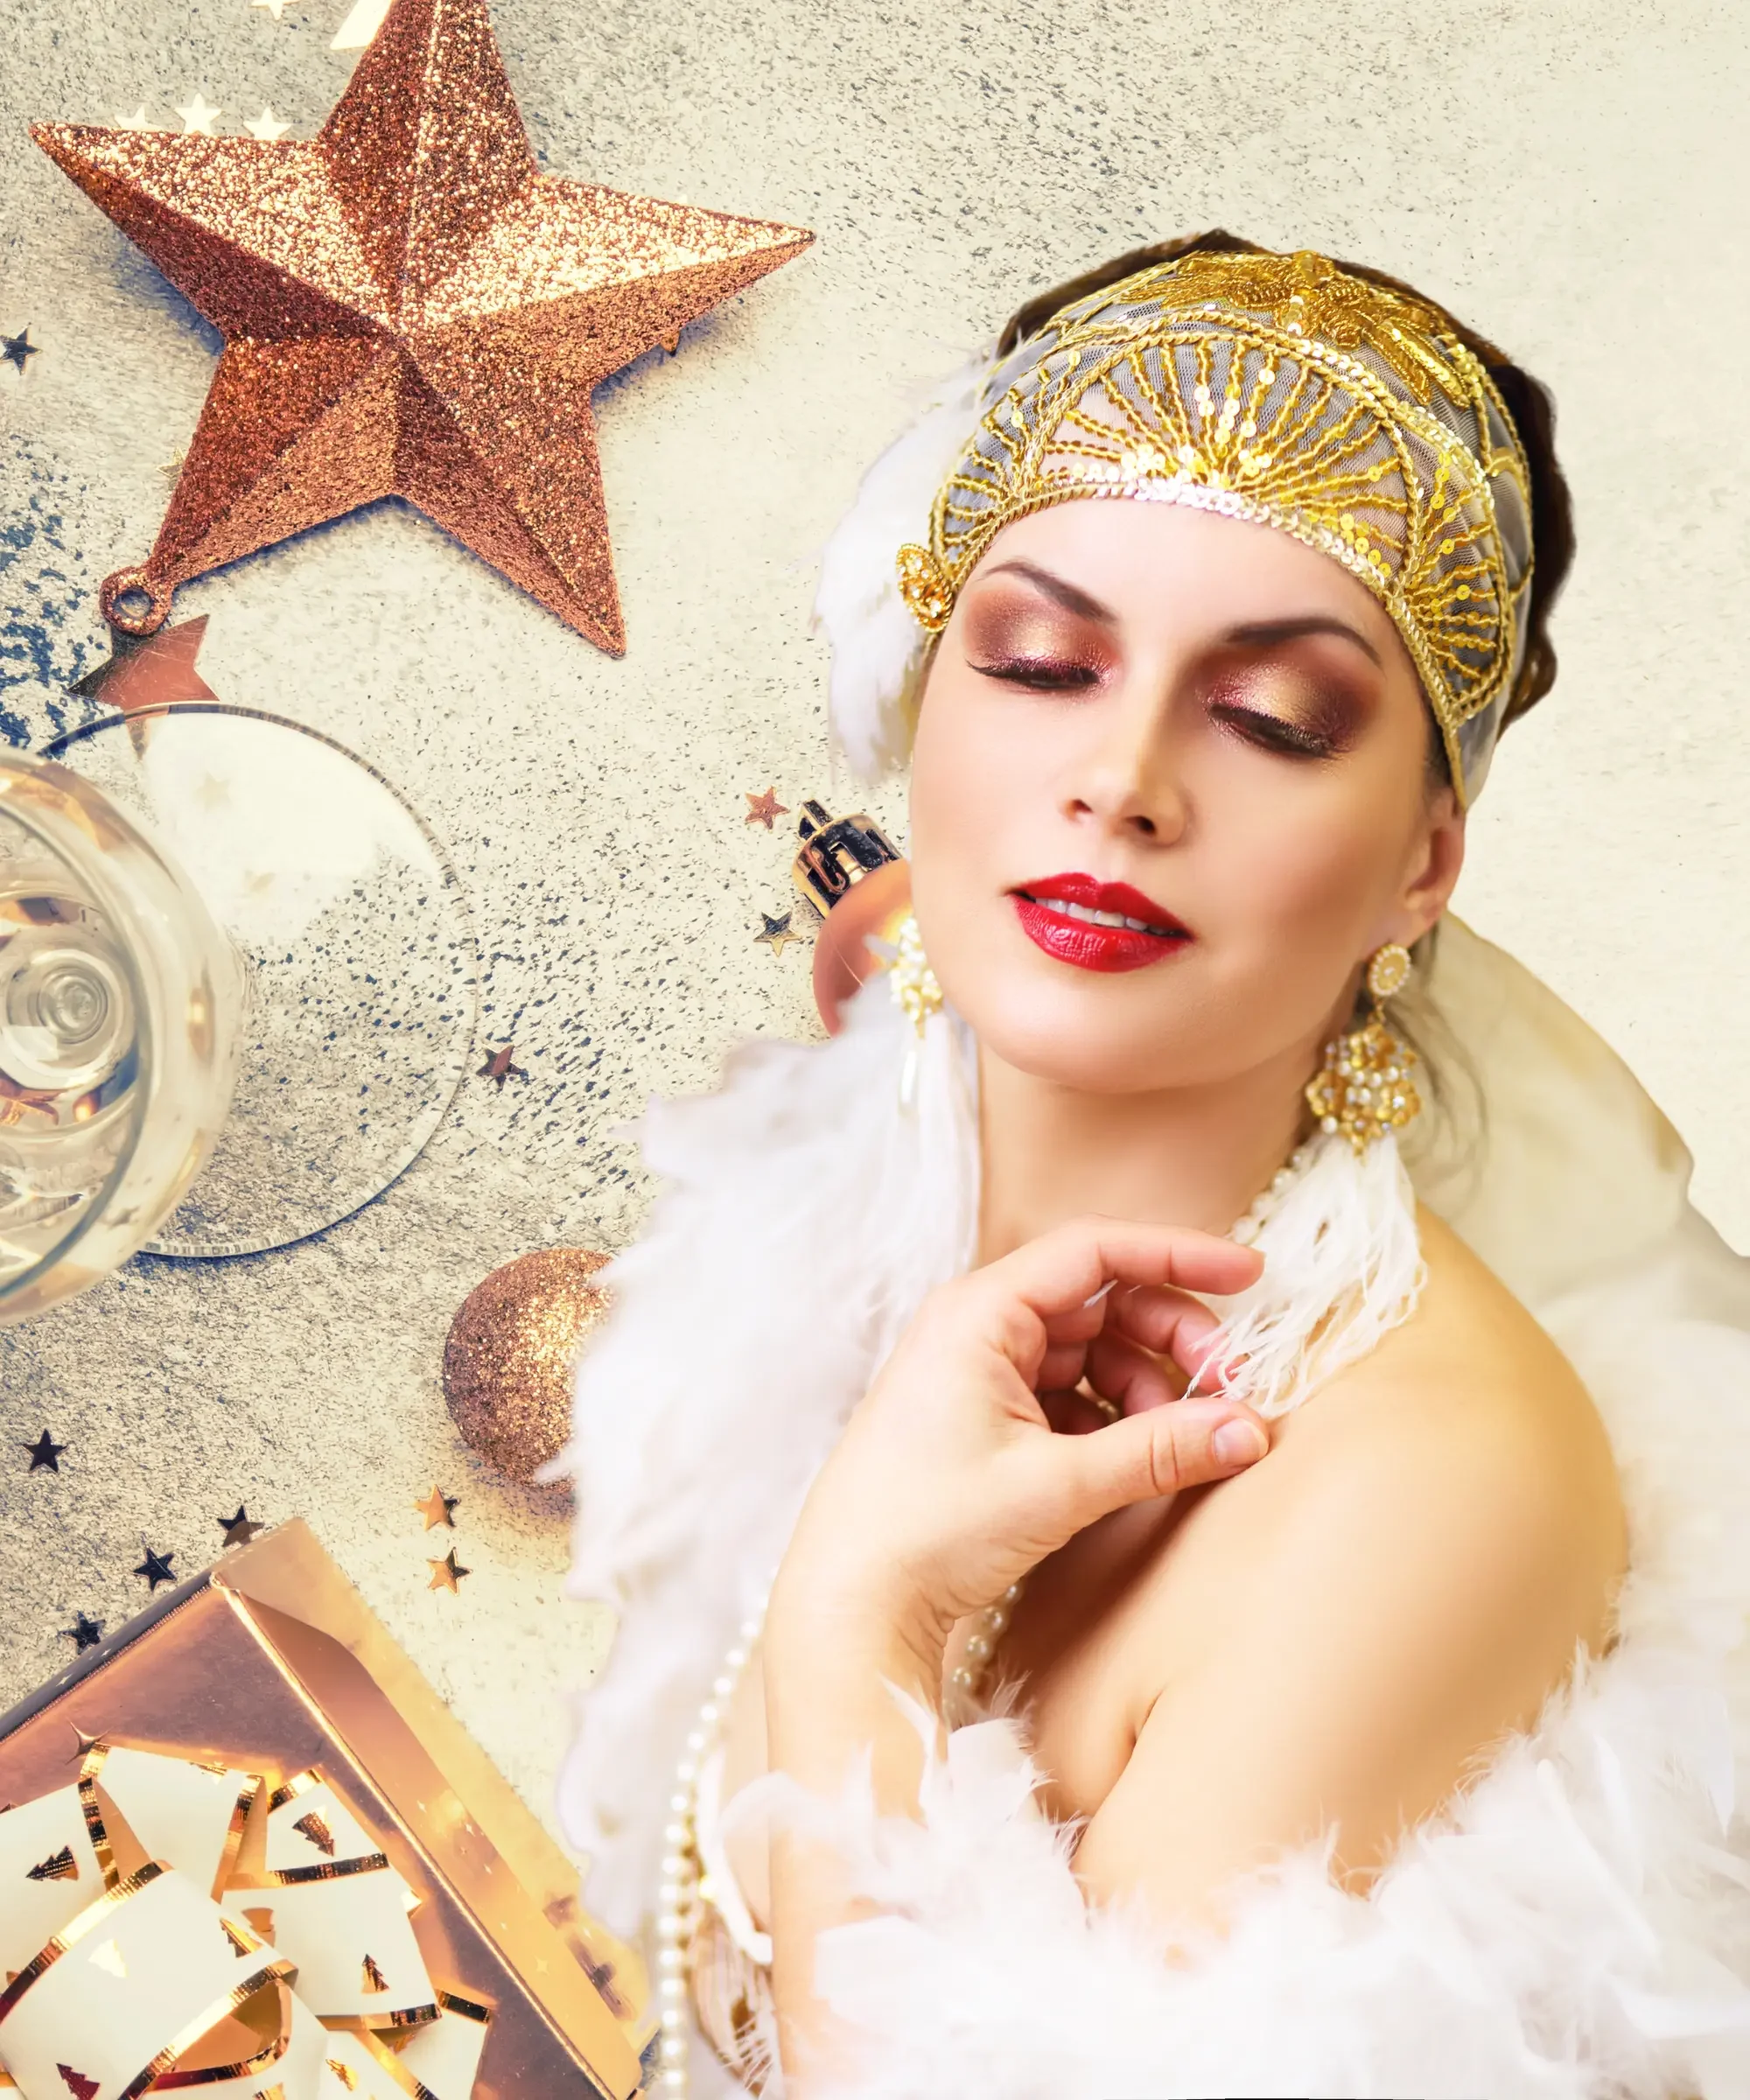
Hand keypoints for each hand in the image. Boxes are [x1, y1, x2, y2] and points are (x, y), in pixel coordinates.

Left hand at [766, 1213, 1270, 1664]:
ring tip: (1181, 1441)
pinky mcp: (980, 1419)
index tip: (1249, 1274)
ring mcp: (975, 1373)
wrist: (847, 1605)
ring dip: (1145, 1387)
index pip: (1096, 1250)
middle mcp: (974, 1327)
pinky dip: (1111, 1418)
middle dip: (1171, 1338)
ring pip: (1089, 1352)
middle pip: (1100, 1301)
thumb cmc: (926, 1531)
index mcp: (979, 1312)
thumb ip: (1158, 1451)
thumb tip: (1249, 1429)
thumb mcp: (1057, 1486)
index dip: (1179, 1254)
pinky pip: (1066, 1394)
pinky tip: (1138, 1459)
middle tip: (1228, 1388)